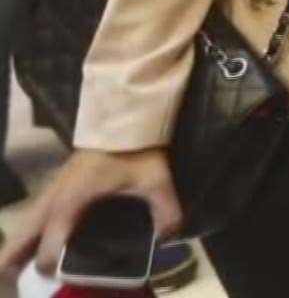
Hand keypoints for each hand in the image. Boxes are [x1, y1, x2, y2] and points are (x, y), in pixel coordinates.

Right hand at [0, 148, 181, 280]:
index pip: (48, 245)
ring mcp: (50, 189)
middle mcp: (52, 198)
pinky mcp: (55, 184)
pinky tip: (36, 241)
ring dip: (18, 245)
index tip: (59, 276)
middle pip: (21, 236)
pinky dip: (28, 230)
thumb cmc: (136, 151)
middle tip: (14, 277)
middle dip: (13, 259)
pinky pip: (33, 214)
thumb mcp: (156, 181)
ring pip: (24, 224)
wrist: (124, 119)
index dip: (49, 264)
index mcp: (70, 202)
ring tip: (17, 267)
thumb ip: (165, 212)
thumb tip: (167, 238)